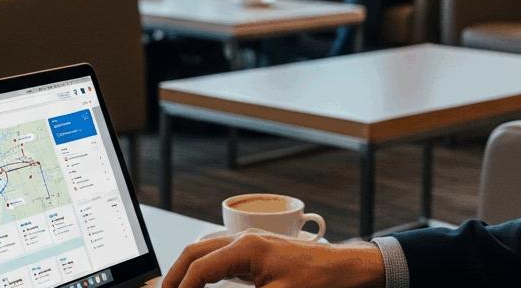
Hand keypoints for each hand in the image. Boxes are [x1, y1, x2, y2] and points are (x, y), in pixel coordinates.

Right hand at [163, 232, 385, 287]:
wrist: (345, 270)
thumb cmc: (318, 281)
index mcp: (245, 247)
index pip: (199, 268)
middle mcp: (244, 239)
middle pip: (195, 252)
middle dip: (175, 275)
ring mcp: (250, 243)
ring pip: (205, 251)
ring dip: (187, 269)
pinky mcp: (257, 251)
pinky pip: (219, 255)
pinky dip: (203, 268)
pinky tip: (201, 282)